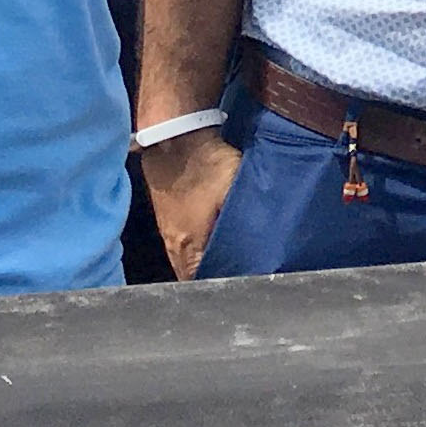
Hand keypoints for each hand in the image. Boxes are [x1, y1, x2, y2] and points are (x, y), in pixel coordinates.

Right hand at [141, 133, 243, 280]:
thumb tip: (260, 242)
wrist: (174, 140)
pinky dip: (192, 251)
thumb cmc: (206, 166)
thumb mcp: (233, 192)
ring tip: (223, 267)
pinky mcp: (165, 218)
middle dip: (210, 278)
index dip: (219, 285)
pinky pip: (179, 246)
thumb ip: (244, 219)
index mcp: (190, 245)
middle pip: (190, 275)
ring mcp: (167, 232)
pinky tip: (207, 246)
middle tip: (234, 278)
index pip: (202, 280)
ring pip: (183, 261)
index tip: (238, 286)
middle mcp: (175, 245)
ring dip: (199, 266)